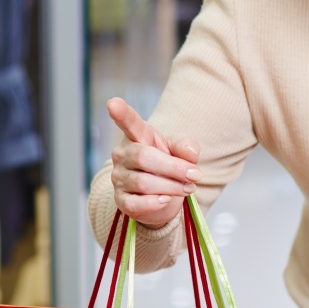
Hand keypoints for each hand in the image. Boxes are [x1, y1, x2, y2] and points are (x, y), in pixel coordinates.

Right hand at [107, 97, 200, 229]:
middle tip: (195, 175)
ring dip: (171, 187)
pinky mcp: (121, 200)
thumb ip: (186, 147)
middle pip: (144, 158)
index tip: (113, 103)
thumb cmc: (167, 165)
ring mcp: (119, 178)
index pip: (128, 122)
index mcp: (137, 136)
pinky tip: (166, 199)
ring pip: (143, 183)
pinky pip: (136, 204)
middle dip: (173, 168)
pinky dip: (155, 203)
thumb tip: (190, 154)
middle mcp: (123, 155)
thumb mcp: (180, 151)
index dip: (121, 113)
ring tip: (187, 188)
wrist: (163, 194)